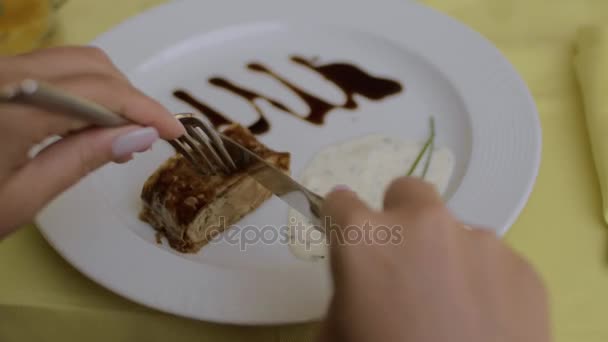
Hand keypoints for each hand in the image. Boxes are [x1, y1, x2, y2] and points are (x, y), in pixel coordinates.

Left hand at [0, 46, 184, 236]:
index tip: (173, 131)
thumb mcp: (23, 198)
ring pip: (74, 60)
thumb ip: (83, 160)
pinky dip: (84, 89)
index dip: (144, 109)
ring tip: (120, 132)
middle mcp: (4, 76)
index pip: (100, 94)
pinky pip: (53, 68)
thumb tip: (140, 136)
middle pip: (91, 64)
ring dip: (109, 90)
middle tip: (146, 135)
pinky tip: (89, 121)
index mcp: (11, 110)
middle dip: (130, 96)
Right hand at [319, 177, 550, 341]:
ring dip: (446, 256)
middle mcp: (425, 225)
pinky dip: (484, 282)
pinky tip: (483, 323)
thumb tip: (359, 285)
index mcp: (366, 238)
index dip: (339, 221)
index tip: (345, 238)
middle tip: (403, 264)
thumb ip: (343, 294)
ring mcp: (480, 242)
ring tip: (451, 309)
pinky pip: (493, 261)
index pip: (340, 202)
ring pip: (454, 231)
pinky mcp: (523, 268)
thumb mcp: (336, 335)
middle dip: (400, 219)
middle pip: (407, 192)